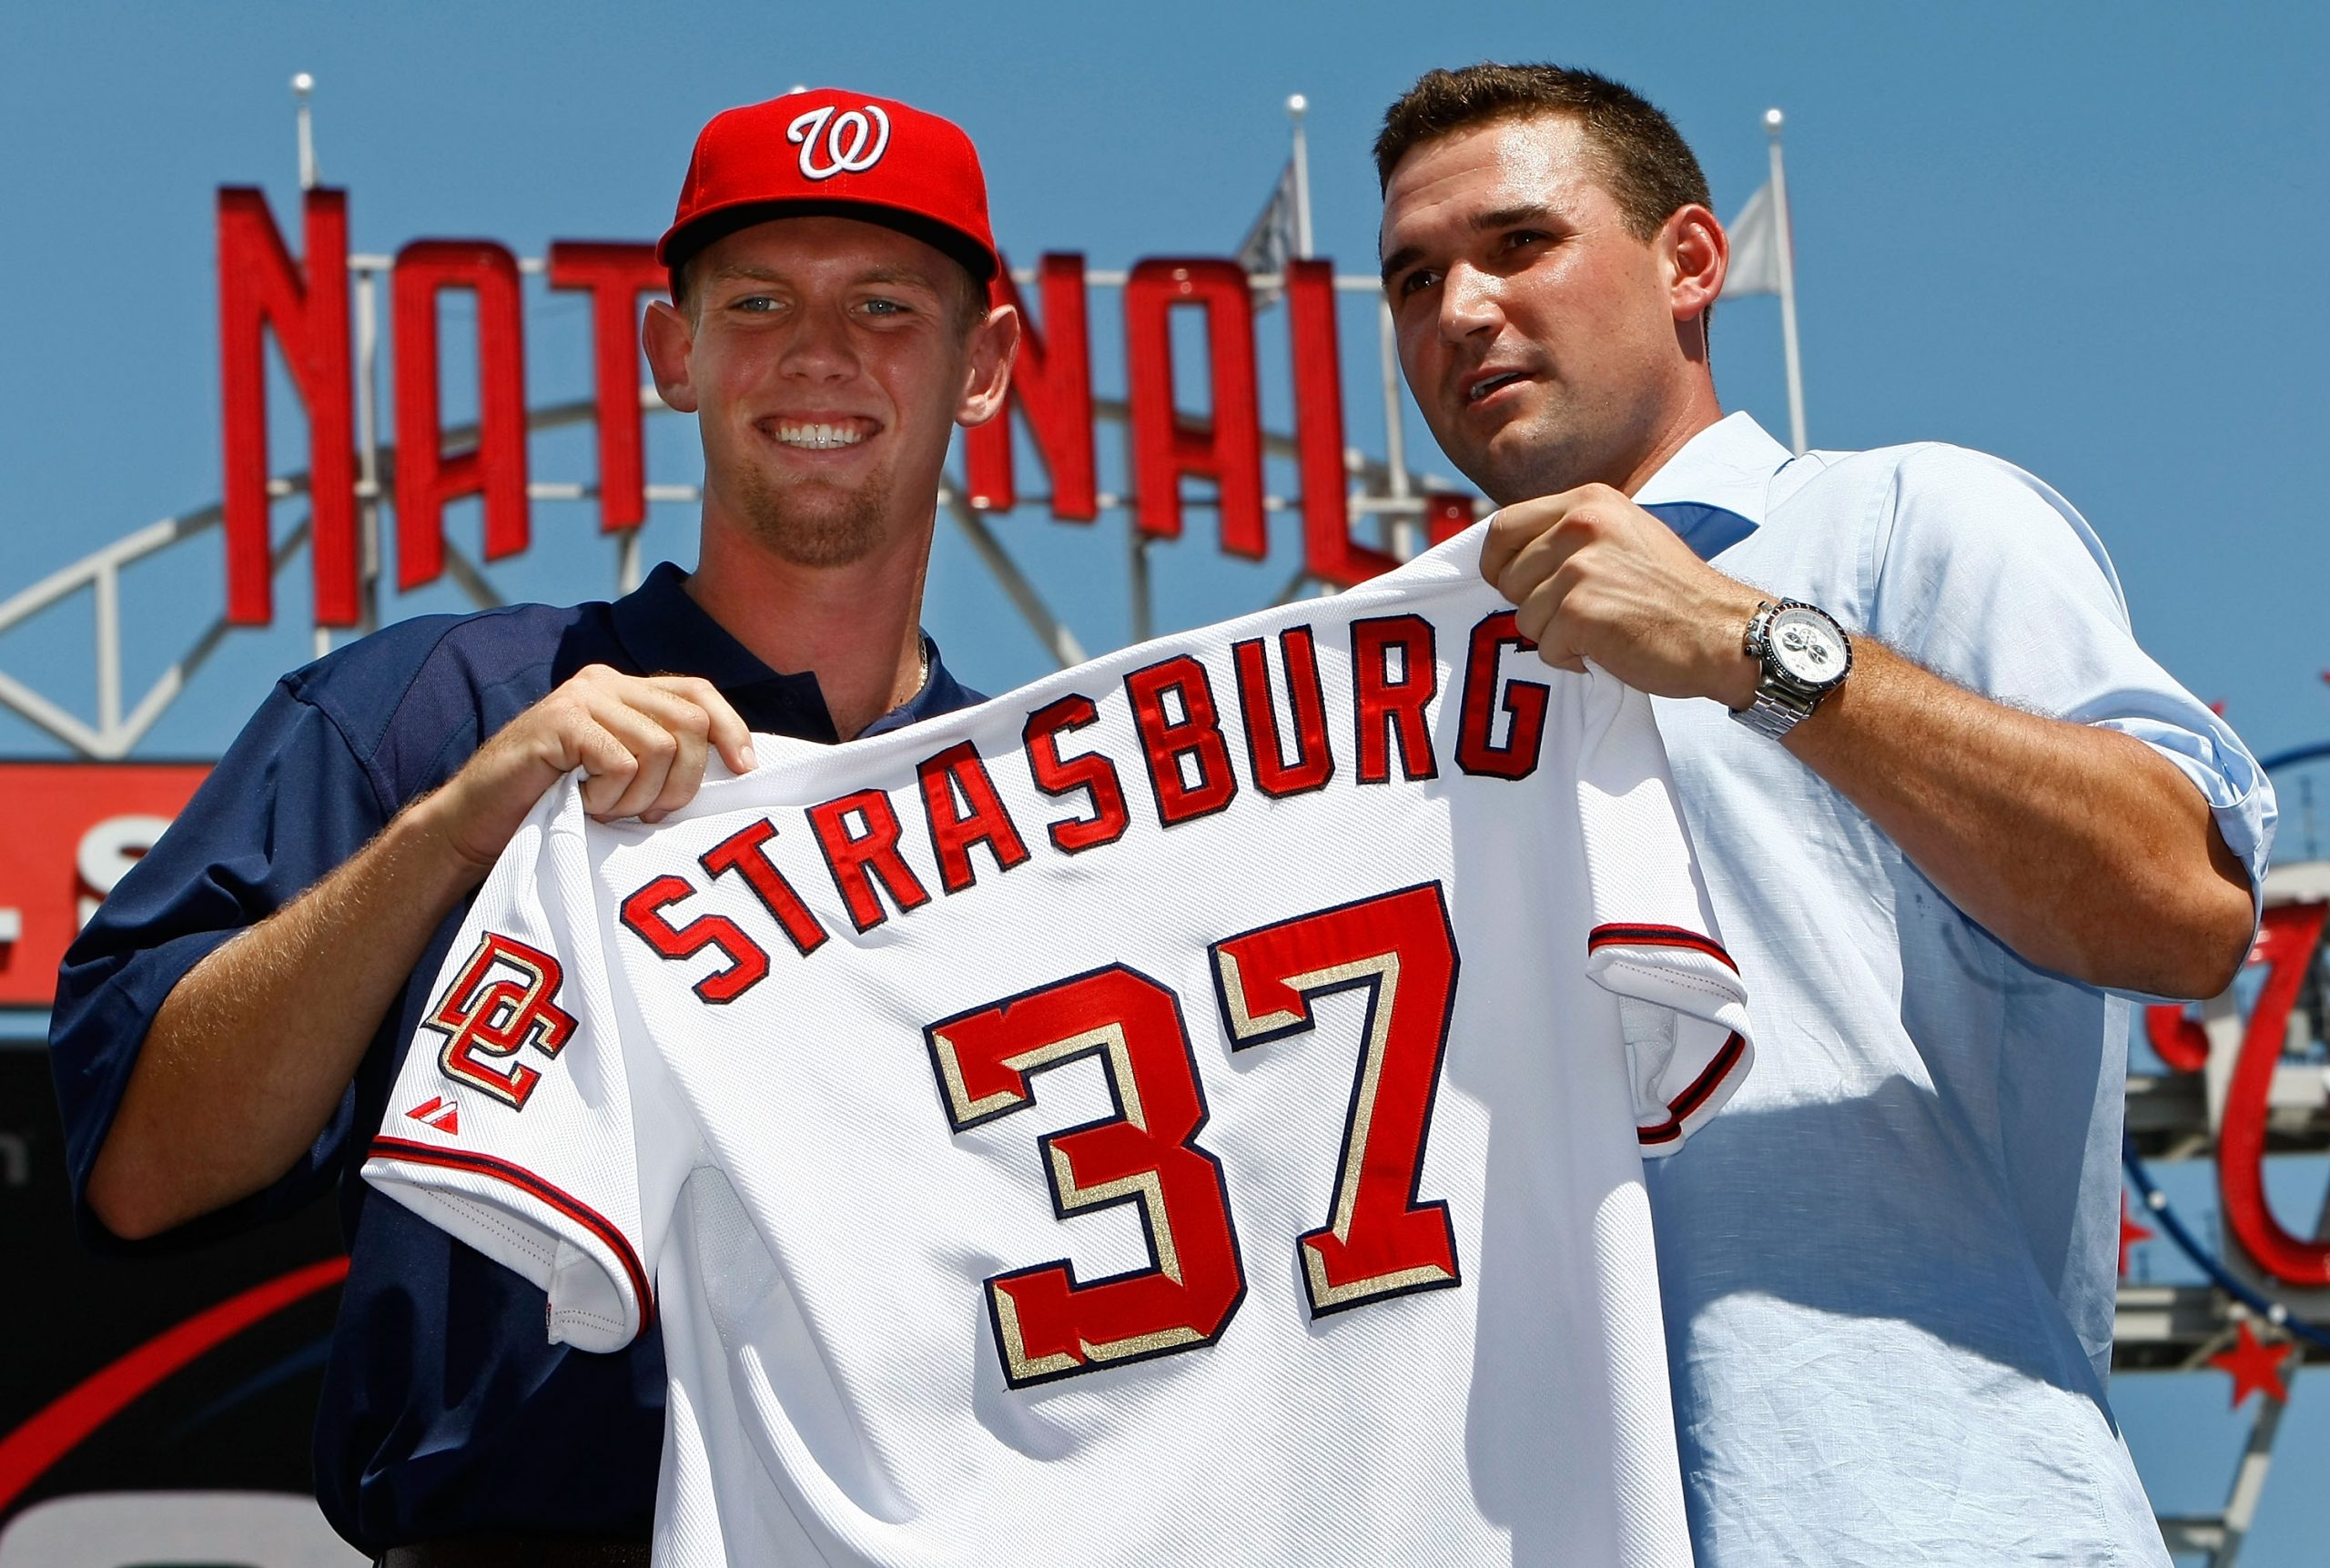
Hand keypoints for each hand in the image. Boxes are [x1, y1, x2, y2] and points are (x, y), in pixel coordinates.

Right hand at [416, 666, 756, 875]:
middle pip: (690, 722)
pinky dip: (609, 797)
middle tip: (648, 815)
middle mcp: (604, 683)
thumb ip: (663, 757)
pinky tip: (582, 803)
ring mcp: (580, 698)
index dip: (732, 728)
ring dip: (640, 796)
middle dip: (683, 781)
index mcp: (624, 691)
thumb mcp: (621, 777)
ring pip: (659, 747)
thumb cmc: (554, 808)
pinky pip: (620, 762)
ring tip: (604, 809)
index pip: (699, 692)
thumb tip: (737, 764)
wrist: (476, 824)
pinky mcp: (559, 722)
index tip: (747, 769)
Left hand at [1478, 485, 1766, 705]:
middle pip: (1508, 576)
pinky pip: (1545, 647)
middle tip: (1580, 614)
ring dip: (1555, 635)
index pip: (1503, 526)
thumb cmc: (1673, 593)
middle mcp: (1582, 525)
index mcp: (1588, 502)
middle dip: (1533, 605)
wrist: (1724, 632)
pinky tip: (1608, 650)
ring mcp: (1581, 568)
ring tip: (1601, 630)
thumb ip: (1571, 536)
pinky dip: (1571, 659)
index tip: (1511, 584)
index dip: (1498, 563)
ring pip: (1524, 616)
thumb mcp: (1623, 536)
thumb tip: (1509, 555)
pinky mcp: (1582, 612)